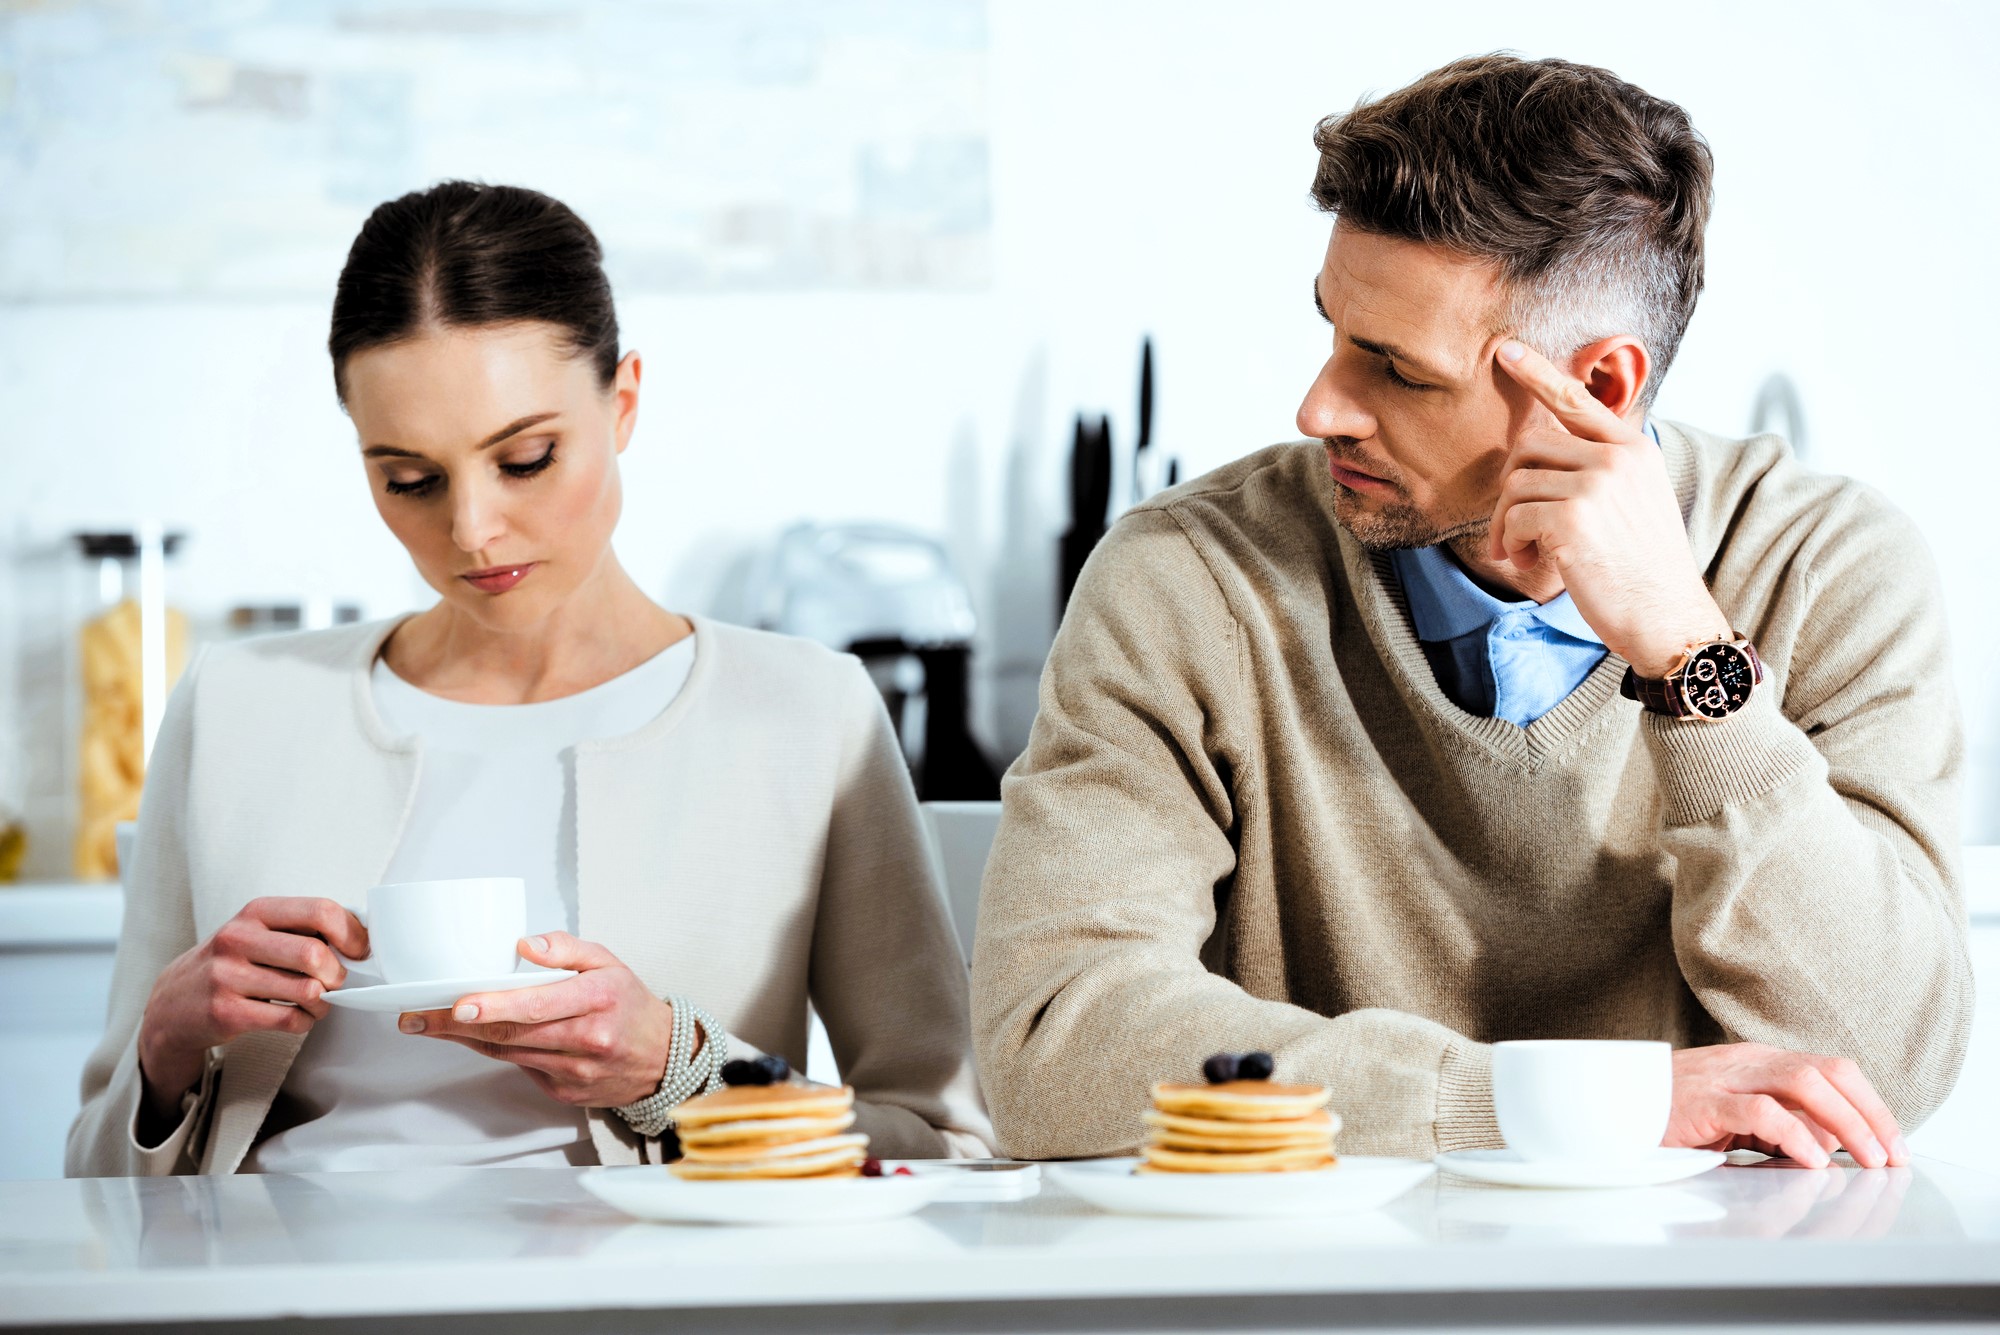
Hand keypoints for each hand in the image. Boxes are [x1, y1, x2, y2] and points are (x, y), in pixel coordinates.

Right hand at [137, 897, 366, 1117]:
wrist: (172, 1003)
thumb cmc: (230, 964)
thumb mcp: (258, 932)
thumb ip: (301, 929)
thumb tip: (360, 936)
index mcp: (256, 912)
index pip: (321, 911)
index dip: (352, 933)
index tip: (360, 950)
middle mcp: (238, 938)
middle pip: (315, 954)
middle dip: (337, 974)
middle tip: (334, 982)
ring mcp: (228, 976)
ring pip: (306, 991)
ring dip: (322, 1003)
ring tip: (315, 1003)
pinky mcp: (225, 1012)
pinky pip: (289, 1020)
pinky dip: (304, 1022)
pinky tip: (297, 1018)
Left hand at [398, 932, 687, 1107]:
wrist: (662, 1058)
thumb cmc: (629, 1004)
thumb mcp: (608, 962)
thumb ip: (567, 948)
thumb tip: (524, 943)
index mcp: (597, 999)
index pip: (538, 1004)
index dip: (495, 1005)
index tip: (458, 1003)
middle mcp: (587, 1039)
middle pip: (511, 1033)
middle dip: (456, 1025)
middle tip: (415, 1017)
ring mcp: (574, 1071)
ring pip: (507, 1053)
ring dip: (465, 1038)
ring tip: (427, 1024)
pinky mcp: (564, 1092)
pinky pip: (520, 1068)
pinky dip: (496, 1050)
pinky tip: (475, 1036)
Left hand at [1490, 340, 1730, 677]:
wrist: (1668, 617)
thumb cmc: (1643, 567)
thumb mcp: (1636, 502)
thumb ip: (1600, 468)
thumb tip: (1538, 449)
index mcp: (1634, 448)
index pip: (1577, 400)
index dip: (1537, 373)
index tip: (1507, 351)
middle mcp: (1617, 457)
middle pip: (1528, 445)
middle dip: (1510, 489)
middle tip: (1514, 529)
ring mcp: (1597, 485)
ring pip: (1515, 484)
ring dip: (1507, 524)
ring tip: (1525, 551)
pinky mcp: (1574, 518)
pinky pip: (1515, 517)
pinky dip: (1512, 544)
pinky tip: (1532, 563)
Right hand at [1665, 1043, 1906, 1169]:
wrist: (1613, 1104)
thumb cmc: (1674, 1114)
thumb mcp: (1738, 1118)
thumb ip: (1781, 1125)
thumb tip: (1831, 1146)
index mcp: (1760, 1062)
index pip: (1832, 1069)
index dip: (1871, 1104)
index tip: (1894, 1144)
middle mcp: (1749, 1062)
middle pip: (1827, 1072)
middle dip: (1869, 1113)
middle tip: (1891, 1155)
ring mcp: (1727, 1078)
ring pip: (1804, 1083)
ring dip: (1846, 1122)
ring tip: (1865, 1158)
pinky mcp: (1704, 1102)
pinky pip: (1761, 1112)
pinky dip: (1796, 1135)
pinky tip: (1813, 1160)